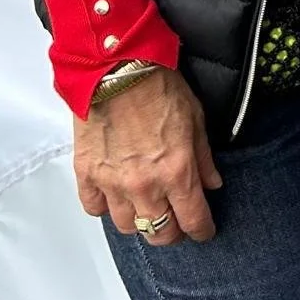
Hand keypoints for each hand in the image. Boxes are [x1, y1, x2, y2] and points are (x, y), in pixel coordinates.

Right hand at [72, 68, 223, 244]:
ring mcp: (113, 183)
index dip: (202, 230)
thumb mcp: (195, 118)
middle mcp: (145, 185)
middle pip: (159, 233)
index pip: (193, 220)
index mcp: (176, 171)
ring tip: (145, 207)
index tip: (204, 230)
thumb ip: (204, 157)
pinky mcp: (87, 175)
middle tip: (176, 222)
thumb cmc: (158, 84)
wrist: (118, 67)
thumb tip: (212, 183)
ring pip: (127, 227)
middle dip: (172, 232)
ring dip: (139, 221)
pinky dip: (105, 207)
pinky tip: (114, 195)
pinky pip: (94, 209)